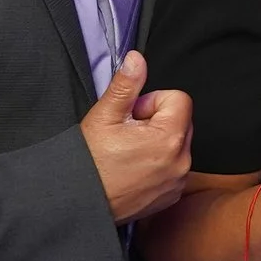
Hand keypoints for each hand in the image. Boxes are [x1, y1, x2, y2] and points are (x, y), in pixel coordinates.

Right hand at [80, 51, 192, 222]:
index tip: (131, 116)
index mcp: (169, 137)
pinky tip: (134, 170)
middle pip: (181, 121)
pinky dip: (159, 164)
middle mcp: (181, 161)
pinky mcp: (172, 195)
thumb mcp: (104, 116)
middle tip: (127, 135)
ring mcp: (177, 180)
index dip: (152, 102)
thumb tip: (137, 59)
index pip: (178, 99)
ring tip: (129, 153)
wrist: (79, 202)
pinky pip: (175, 167)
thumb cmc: (89, 161)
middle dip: (157, 121)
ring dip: (159, 143)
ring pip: (178, 144)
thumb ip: (126, 85)